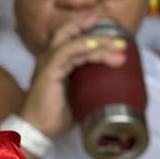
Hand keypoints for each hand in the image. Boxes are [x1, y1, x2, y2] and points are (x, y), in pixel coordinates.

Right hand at [19, 18, 128, 141]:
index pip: (71, 39)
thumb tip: (114, 87)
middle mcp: (50, 58)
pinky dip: (84, 46)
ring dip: (99, 43)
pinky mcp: (49, 70)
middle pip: (70, 32)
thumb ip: (89, 86)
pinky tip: (98, 48)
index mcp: (56, 63)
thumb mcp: (78, 97)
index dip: (88, 30)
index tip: (110, 29)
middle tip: (121, 38)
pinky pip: (68, 52)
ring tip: (120, 48)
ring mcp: (48, 63)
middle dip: (96, 31)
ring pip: (75, 42)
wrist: (38, 130)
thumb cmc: (55, 117)